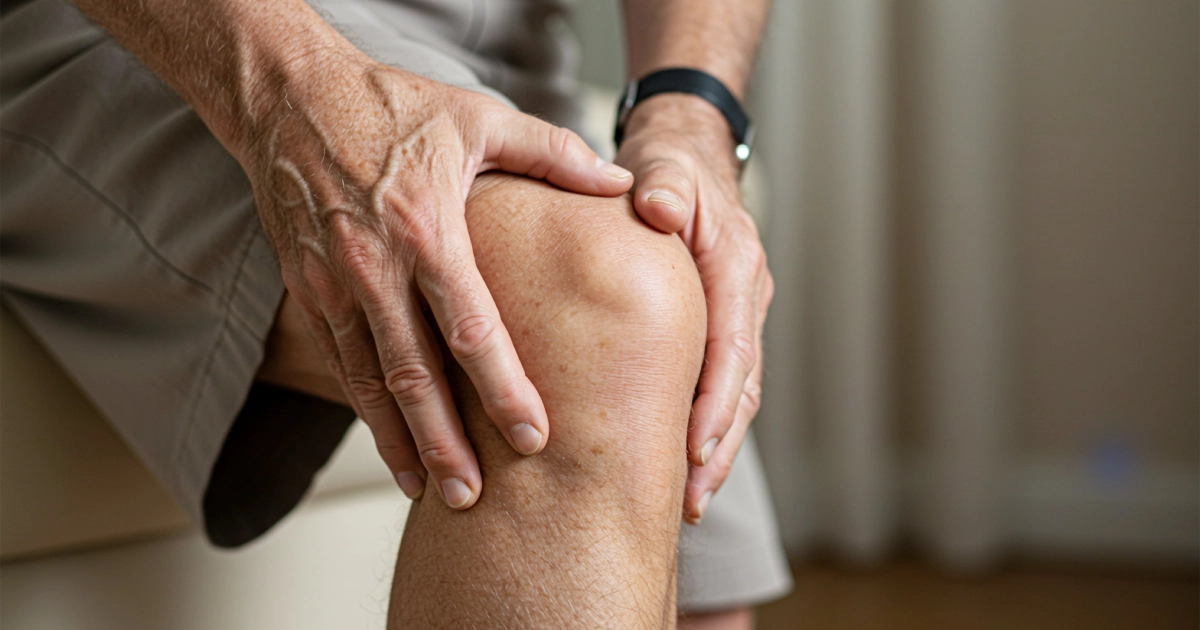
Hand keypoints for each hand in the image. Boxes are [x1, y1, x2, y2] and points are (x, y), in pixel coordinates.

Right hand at [242, 51, 632, 508]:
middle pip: (412, 373)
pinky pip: (341, 362)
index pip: (469, 324)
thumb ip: (552, 153)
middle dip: (444, 442)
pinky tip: (390, 445)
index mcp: (424, 226)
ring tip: (430, 493)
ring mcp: (333, 282)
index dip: (502, 386)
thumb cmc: (388, 103)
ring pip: (369, 381)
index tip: (533, 435)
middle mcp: (373, 264)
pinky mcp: (308, 289)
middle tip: (475, 498)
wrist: (288, 95)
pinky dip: (365, 412)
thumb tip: (620, 180)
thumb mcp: (478, 116)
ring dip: (399, 442)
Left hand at [615, 95, 773, 523]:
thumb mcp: (664, 163)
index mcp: (736, 264)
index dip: (715, 402)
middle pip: (742, 384)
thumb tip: (656, 205)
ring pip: (737, 391)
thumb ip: (662, 183)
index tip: (692, 448)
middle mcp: (746, 294)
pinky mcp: (722, 322)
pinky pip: (722, 380)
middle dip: (718, 445)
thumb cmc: (669, 163)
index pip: (731, 345)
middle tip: (691, 500)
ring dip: (716, 446)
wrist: (689, 153)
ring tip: (689, 501)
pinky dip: (707, 422)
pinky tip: (681, 460)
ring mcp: (738, 311)